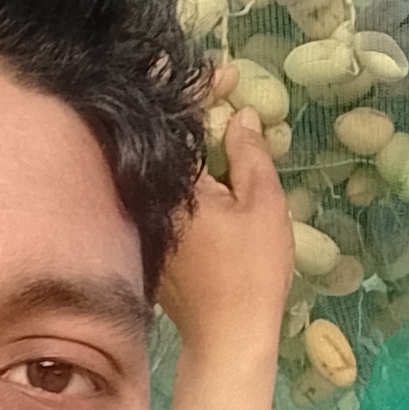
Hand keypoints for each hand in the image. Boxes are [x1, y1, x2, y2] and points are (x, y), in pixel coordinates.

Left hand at [158, 104, 292, 364]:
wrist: (227, 336)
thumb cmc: (250, 272)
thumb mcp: (262, 204)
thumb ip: (249, 154)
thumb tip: (241, 117)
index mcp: (176, 182)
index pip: (183, 117)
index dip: (205, 87)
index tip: (229, 73)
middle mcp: (149, 195)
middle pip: (169, 139)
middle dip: (197, 110)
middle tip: (230, 92)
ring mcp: (145, 218)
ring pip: (166, 166)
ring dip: (192, 142)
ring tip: (225, 122)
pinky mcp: (151, 238)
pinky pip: (165, 191)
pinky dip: (186, 173)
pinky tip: (213, 168)